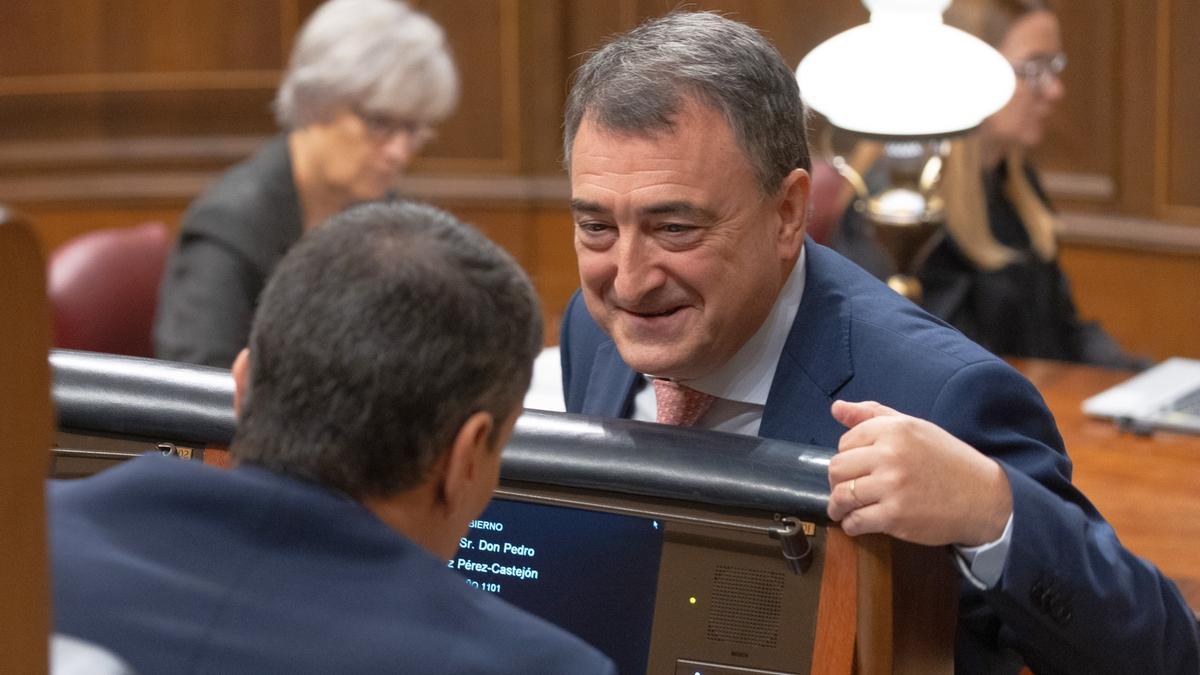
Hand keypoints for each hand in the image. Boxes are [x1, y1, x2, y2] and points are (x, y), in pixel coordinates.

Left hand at [826, 400, 1012, 546]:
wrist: (982, 497)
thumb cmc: (946, 460)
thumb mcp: (915, 428)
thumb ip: (873, 415)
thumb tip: (837, 408)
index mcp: (894, 429)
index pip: (845, 442)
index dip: (847, 456)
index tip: (857, 466)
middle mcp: (890, 454)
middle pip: (837, 469)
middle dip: (837, 482)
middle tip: (846, 489)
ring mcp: (892, 486)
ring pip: (841, 496)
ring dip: (837, 506)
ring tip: (843, 509)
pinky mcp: (895, 516)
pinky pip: (855, 521)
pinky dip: (851, 525)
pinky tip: (858, 523)